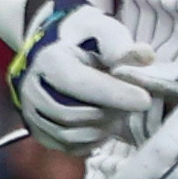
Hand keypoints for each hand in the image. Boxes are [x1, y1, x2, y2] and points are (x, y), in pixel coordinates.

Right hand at [3, 0, 177, 158]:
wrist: (61, 51)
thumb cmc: (87, 40)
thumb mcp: (104, 32)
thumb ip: (121, 44)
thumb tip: (145, 55)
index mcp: (48, 61)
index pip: (80, 84)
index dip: (114, 95)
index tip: (145, 99)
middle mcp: (32, 89)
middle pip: (74, 114)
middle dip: (110, 112)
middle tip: (134, 104)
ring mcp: (32, 113)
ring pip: (71, 134)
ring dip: (103, 128)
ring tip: (120, 112)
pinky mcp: (39, 131)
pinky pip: (68, 146)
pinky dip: (92, 141)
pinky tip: (106, 124)